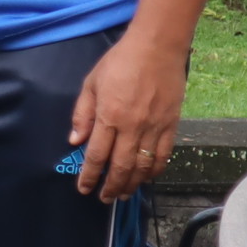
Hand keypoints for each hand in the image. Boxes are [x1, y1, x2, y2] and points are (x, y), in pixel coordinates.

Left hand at [68, 29, 185, 200]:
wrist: (156, 47)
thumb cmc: (119, 62)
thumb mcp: (91, 83)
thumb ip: (82, 114)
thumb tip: (74, 141)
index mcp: (109, 116)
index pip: (97, 155)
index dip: (90, 176)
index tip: (84, 188)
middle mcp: (132, 126)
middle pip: (121, 166)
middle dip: (111, 186)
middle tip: (105, 198)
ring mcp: (154, 127)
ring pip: (143, 166)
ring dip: (133, 183)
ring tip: (124, 194)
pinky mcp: (171, 124)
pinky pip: (164, 155)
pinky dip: (155, 170)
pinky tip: (147, 177)